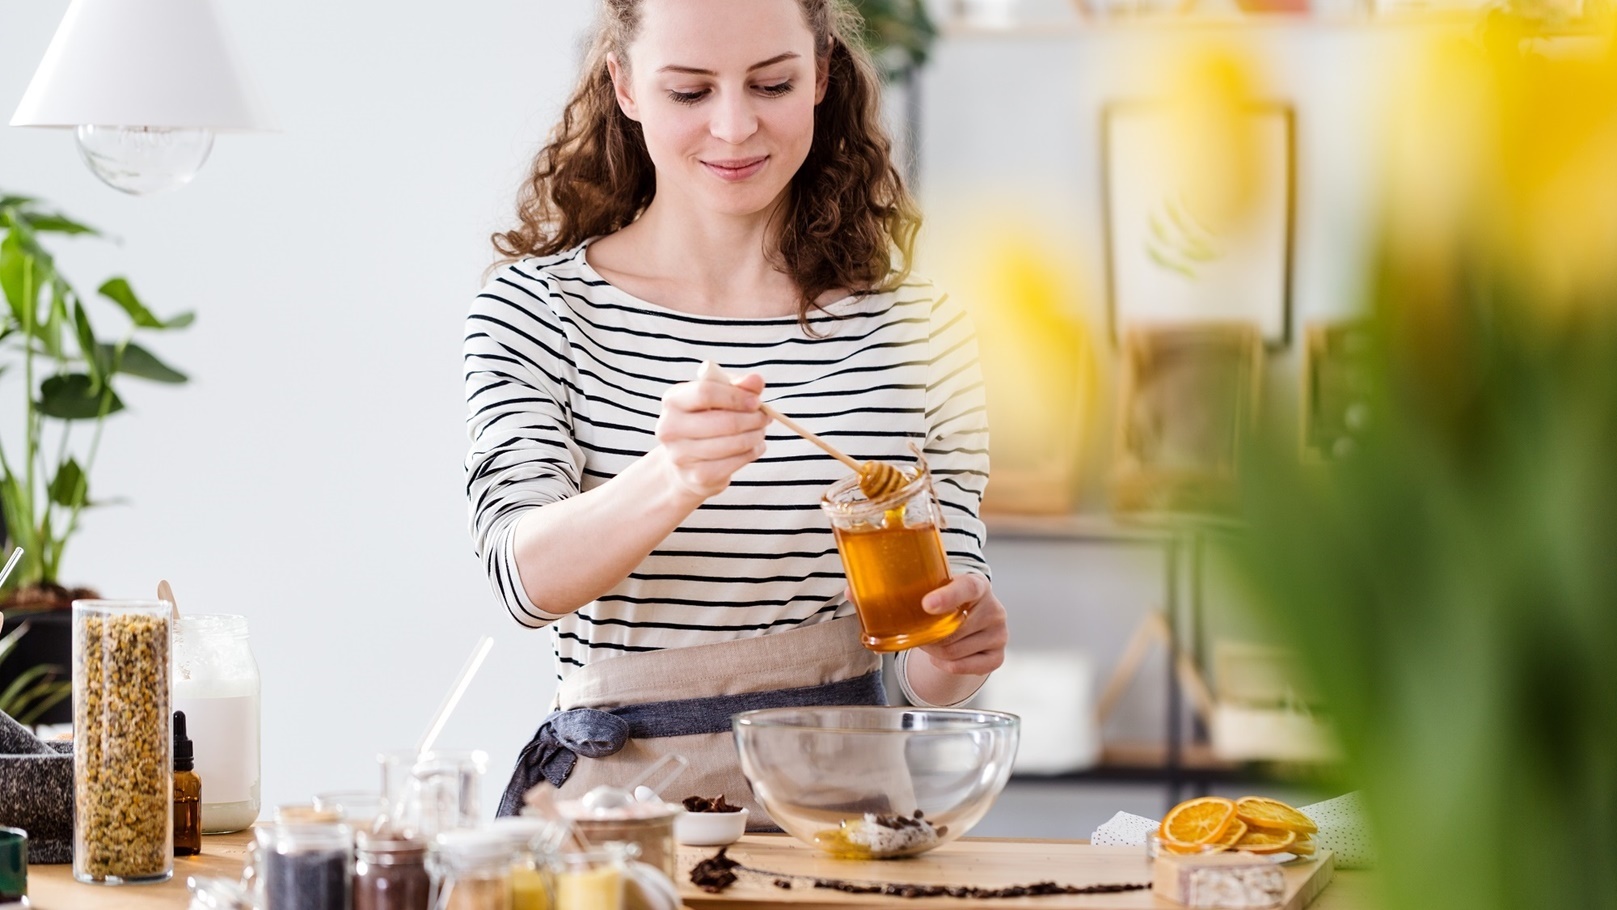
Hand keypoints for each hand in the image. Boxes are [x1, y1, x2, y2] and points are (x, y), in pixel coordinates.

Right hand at [654, 371, 769, 498]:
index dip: (736, 396)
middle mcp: (670, 428)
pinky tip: (754, 447)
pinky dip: (751, 453)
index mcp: (673, 401)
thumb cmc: (705, 420)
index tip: (756, 401)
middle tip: (764, 417)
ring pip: (733, 443)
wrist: (685, 463)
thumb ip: (738, 385)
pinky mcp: (697, 476)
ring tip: (760, 431)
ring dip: (755, 436)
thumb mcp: (718, 397)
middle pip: (724, 421)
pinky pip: (735, 462)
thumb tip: (756, 380)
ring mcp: (681, 456)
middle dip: (752, 419)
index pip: (705, 392)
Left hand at [916, 573, 1007, 675]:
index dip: (947, 597)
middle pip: (953, 631)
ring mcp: (999, 634)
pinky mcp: (998, 657)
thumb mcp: (940, 588)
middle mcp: (994, 609)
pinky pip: (961, 668)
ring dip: (934, 651)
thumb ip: (923, 592)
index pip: (967, 589)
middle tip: (918, 633)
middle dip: (929, 636)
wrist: (972, 614)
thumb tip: (889, 612)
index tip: (926, 604)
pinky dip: (944, 665)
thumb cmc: (950, 601)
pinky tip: (940, 657)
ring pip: (953, 652)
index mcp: (978, 585)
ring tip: (930, 643)